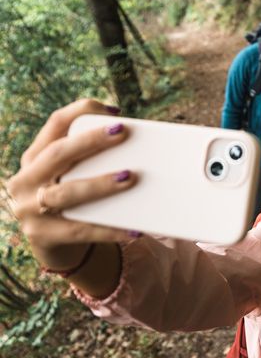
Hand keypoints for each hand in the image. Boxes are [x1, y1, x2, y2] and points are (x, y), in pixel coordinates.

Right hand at [8, 98, 136, 275]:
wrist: (54, 246)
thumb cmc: (72, 198)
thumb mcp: (71, 174)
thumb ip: (90, 156)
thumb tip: (138, 142)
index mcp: (35, 157)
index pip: (55, 124)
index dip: (82, 111)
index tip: (115, 112)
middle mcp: (26, 180)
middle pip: (58, 153)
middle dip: (90, 141)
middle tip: (122, 131)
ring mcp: (28, 209)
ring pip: (67, 193)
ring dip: (100, 184)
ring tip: (130, 177)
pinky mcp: (42, 236)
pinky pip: (79, 231)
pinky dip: (108, 229)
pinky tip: (133, 229)